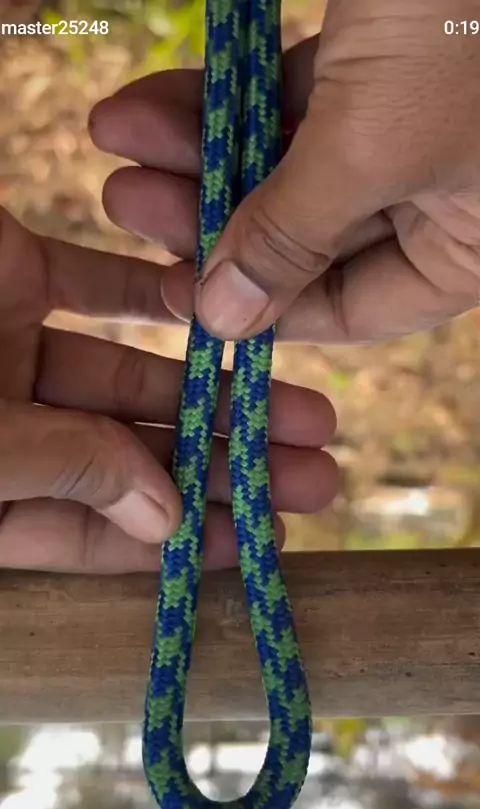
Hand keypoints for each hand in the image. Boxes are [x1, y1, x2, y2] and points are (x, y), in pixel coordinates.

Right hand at [0, 208, 336, 572]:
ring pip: (132, 375)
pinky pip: (99, 284)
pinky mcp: (14, 271)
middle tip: (315, 477)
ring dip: (216, 389)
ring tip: (314, 414)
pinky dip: (160, 296)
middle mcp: (8, 424)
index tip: (260, 536)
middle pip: (134, 454)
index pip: (94, 530)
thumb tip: (168, 519)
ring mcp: (9, 348)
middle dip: (227, 463)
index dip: (179, 536)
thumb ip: (66, 469)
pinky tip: (227, 317)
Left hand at [90, 0, 479, 344]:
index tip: (175, 291)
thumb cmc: (459, 29)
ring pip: (288, 169)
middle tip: (125, 199)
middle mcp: (437, 204)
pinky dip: (232, 98)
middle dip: (209, 214)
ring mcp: (408, 136)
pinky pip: (294, 105)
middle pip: (303, 237)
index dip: (257, 306)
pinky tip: (157, 98)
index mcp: (463, 251)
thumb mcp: (368, 149)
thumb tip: (222, 321)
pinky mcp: (381, 73)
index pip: (346, 309)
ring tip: (116, 135)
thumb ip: (291, 239)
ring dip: (201, 151)